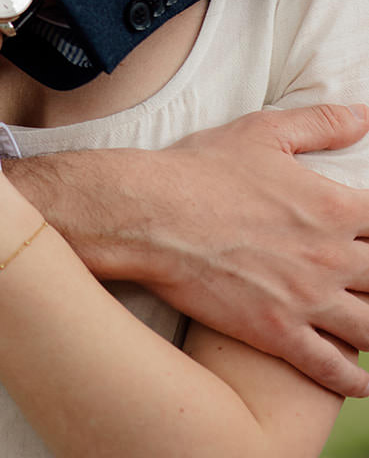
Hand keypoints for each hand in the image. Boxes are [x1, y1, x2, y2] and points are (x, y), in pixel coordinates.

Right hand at [69, 104, 368, 397]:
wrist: (151, 214)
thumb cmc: (202, 169)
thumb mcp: (262, 132)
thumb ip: (320, 123)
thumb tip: (363, 116)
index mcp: (332, 206)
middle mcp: (329, 256)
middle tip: (367, 282)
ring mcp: (306, 300)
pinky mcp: (278, 334)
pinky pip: (332, 369)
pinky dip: (354, 381)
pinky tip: (363, 383)